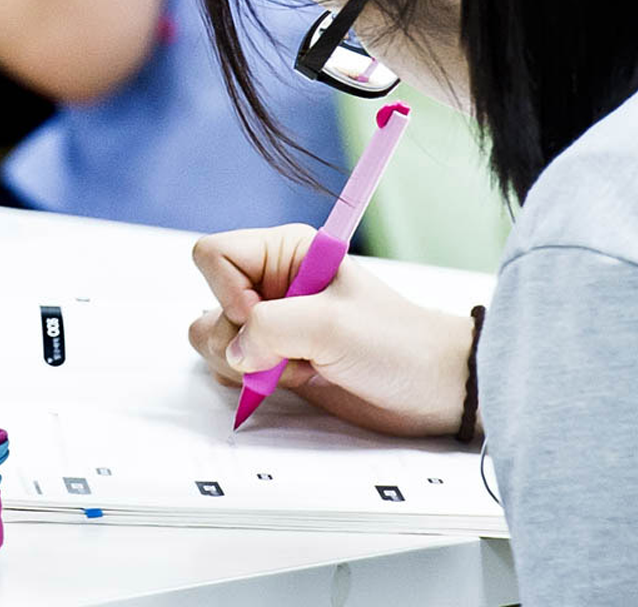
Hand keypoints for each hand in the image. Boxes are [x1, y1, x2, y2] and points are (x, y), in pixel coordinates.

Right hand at [187, 225, 473, 436]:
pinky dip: (248, 382)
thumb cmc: (396, 344)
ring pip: (211, 337)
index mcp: (284, 252)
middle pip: (207, 301)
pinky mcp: (272, 359)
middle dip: (237, 336)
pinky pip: (227, 366)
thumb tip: (235, 352)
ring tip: (294, 367)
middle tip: (289, 350)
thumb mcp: (332, 325)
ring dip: (243, 363)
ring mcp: (270, 324)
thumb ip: (270, 328)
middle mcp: (270, 283)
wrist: (434, 389)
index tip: (263, 315)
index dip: (226, 290)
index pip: (213, 254)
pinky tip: (293, 381)